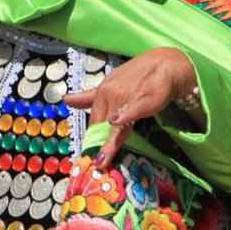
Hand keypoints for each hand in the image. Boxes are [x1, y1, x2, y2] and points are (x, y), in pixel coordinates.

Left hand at [63, 47, 198, 170]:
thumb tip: (66, 100)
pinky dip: (124, 115)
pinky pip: (132, 110)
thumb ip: (89, 96)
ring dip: (109, 144)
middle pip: (102, 126)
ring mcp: (127, 97)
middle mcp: (111, 94)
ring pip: (115, 125)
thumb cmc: (136, 76)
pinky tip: (115, 122)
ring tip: (101, 161)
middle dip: (98, 146)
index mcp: (102, 92)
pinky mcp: (145, 99)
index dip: (91, 140)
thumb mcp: (110, 84)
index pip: (93, 121)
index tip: (86, 157)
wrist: (164, 64)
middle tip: (94, 165)